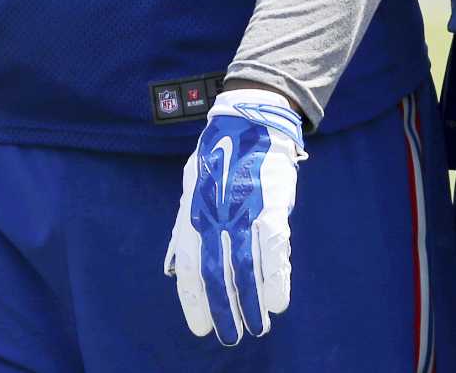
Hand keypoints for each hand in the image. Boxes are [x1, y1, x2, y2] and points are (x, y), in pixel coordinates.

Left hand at [166, 89, 307, 343]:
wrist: (250, 118)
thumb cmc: (220, 156)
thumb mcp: (192, 188)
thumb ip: (185, 228)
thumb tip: (176, 268)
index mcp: (192, 217)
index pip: (190, 271)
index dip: (195, 303)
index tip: (201, 328)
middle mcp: (214, 219)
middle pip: (217, 277)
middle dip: (225, 311)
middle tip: (233, 336)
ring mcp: (243, 213)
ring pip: (246, 270)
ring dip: (253, 303)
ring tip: (259, 326)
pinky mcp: (271, 206)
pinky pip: (273, 252)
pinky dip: (277, 279)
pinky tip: (279, 301)